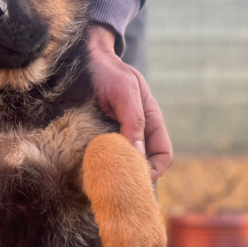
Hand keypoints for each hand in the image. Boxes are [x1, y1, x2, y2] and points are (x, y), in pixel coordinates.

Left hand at [88, 24, 172, 180]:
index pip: (163, 155)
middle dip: (134, 177)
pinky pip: (105, 158)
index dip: (154, 170)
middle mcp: (137, 132)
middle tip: (116, 186)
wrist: (84, 60)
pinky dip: (100, 166)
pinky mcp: (100, 138)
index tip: (136, 179)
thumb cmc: (108, 72)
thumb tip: (139, 155)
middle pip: (144, 164)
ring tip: (101, 181)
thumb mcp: (124, 92)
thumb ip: (134, 121)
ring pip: (123, 164)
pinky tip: (89, 171)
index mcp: (151, 122)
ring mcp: (118, 136)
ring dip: (115, 173)